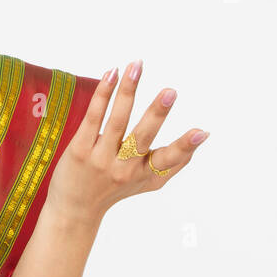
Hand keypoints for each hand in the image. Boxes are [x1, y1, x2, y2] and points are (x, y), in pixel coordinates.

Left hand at [44, 60, 208, 224]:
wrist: (74, 209)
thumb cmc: (114, 190)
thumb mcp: (147, 183)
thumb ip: (173, 164)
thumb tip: (202, 139)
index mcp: (144, 174)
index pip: (168, 160)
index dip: (185, 147)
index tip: (202, 133)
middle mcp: (123, 168)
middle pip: (142, 137)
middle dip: (156, 114)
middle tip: (170, 92)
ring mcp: (100, 158)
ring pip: (116, 121)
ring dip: (128, 92)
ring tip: (137, 67)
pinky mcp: (79, 150)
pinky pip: (93, 118)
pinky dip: (103, 95)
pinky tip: (112, 74)